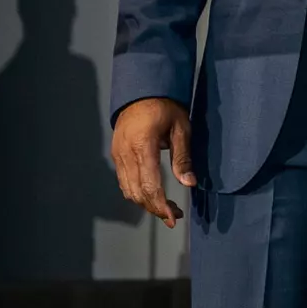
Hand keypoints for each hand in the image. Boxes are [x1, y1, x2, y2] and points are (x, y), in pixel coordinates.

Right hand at [111, 97, 193, 227]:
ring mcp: (118, 155)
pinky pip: (124, 181)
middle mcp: (126, 153)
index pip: (150, 184)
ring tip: (167, 208)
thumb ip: (183, 157)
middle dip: (155, 208)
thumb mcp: (181, 128)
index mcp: (143, 145)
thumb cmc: (165, 106)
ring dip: (146, 203)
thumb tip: (189, 183)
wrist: (141, 90)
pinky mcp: (117, 155)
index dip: (161, 205)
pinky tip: (152, 194)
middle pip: (137, 192)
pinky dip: (137, 192)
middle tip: (174, 215)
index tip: (173, 217)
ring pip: (128, 190)